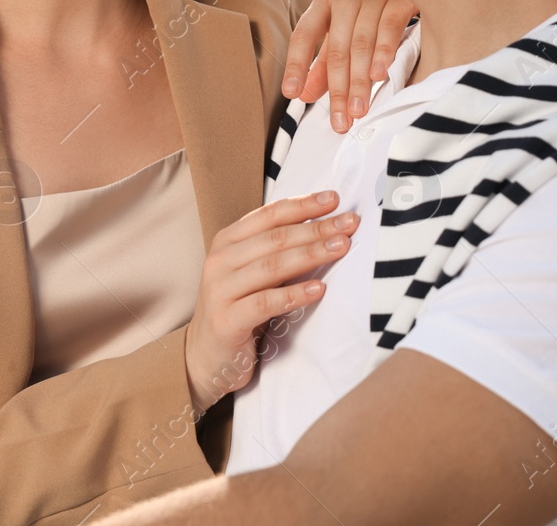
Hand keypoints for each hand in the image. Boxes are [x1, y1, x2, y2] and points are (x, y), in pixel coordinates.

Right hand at [183, 191, 359, 412]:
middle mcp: (219, 261)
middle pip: (275, 238)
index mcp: (227, 241)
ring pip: (272, 266)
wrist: (206, 356)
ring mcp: (220, 290)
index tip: (335, 199)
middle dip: (316, 228)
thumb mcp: (252, 272)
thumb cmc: (238, 307)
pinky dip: (294, 294)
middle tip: (349, 224)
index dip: (303, 205)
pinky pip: (265, 303)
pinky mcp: (226, 320)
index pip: (269, 215)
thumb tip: (326, 226)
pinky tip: (319, 289)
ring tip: (341, 247)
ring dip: (311, 254)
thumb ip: (277, 250)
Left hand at [284, 0, 417, 132]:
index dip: (298, 66)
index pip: (303, 35)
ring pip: (361, 43)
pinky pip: (389, 27)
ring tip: (358, 110)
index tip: (293, 95)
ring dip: (360, 81)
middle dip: (338, 89)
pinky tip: (379, 75)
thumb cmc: (371, 1)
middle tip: (340, 122)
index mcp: (324, 1)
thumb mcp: (344, 24)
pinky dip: (384, 52)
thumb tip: (303, 95)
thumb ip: (325, 59)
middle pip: (336, 49)